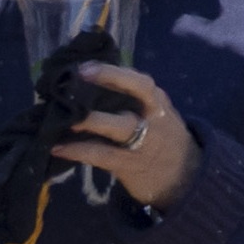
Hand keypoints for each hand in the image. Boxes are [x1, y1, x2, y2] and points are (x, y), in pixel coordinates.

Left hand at [50, 62, 198, 211]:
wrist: (185, 177)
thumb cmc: (163, 141)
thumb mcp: (157, 117)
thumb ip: (134, 102)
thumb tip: (92, 87)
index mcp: (158, 103)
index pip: (140, 81)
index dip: (114, 71)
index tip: (87, 66)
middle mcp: (154, 116)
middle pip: (139, 90)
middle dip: (111, 78)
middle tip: (80, 74)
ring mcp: (144, 140)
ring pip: (120, 124)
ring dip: (92, 119)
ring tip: (65, 117)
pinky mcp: (130, 164)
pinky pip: (102, 154)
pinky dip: (78, 150)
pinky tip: (58, 148)